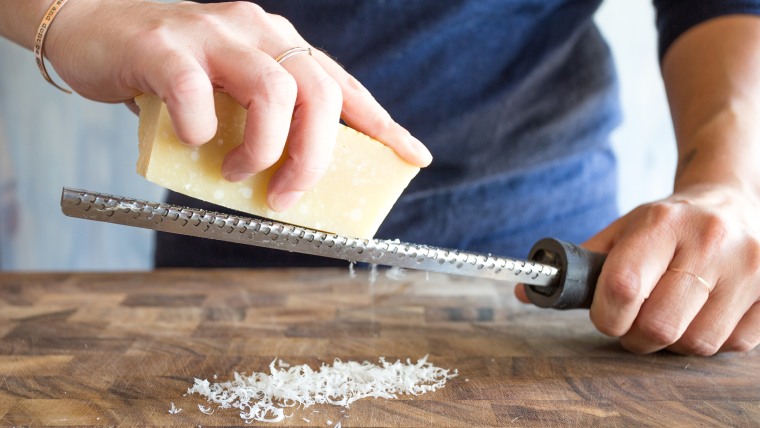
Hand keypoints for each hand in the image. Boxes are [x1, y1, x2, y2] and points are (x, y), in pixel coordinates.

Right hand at [45, 0, 431, 210]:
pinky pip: (195, 91)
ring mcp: (212, 34)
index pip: (344, 85)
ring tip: (236, 175)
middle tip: (288, 195)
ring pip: (273, 89)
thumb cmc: (168, 75)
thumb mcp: (227, 97)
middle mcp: (257, 32)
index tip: (413, 156)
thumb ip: (258, 125)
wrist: (91, 29)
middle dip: (314, 156)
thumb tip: (288, 183)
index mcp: (280, 46)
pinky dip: (201, 130)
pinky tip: (193, 142)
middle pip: (318, 92)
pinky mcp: (164, 44)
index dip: (382, 123)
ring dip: (264, 149)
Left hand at [516, 184, 759, 354]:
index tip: (606, 315)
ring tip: (669, 314)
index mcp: (662, 223)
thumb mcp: (622, 229)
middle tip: (633, 324)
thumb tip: (525, 292)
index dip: (606, 316)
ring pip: (695, 343)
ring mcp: (749, 268)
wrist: (731, 201)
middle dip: (635, 336)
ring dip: (672, 342)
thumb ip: (579, 264)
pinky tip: (701, 313)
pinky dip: (708, 339)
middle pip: (658, 327)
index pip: (623, 287)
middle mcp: (710, 242)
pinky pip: (732, 345)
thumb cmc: (667, 224)